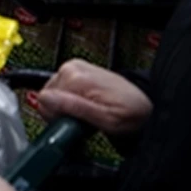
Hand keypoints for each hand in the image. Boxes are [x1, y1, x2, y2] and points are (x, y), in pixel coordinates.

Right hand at [37, 59, 152, 138]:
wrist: (146, 106)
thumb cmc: (131, 114)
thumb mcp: (105, 119)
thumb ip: (73, 107)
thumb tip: (44, 98)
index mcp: (76, 76)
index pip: (43, 100)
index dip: (58, 117)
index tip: (75, 122)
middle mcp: (72, 68)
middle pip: (47, 97)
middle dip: (62, 112)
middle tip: (84, 119)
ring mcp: (74, 68)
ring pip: (53, 96)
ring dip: (67, 108)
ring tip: (88, 113)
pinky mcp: (76, 72)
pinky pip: (60, 91)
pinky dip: (70, 102)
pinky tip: (86, 106)